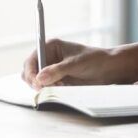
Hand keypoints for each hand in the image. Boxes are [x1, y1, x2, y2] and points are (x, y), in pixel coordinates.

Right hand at [21, 39, 136, 89]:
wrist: (109, 69)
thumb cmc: (95, 60)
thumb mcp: (76, 64)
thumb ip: (57, 71)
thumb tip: (39, 78)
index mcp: (51, 46)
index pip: (31, 59)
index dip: (31, 71)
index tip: (36, 82)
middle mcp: (48, 57)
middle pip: (29, 72)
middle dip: (35, 81)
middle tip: (45, 88)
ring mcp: (51, 69)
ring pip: (35, 82)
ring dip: (42, 87)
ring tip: (59, 86)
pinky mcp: (56, 80)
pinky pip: (44, 88)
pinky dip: (48, 90)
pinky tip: (61, 88)